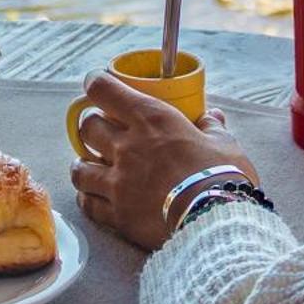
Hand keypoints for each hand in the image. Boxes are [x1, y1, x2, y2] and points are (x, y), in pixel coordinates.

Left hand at [69, 70, 260, 251]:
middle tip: (101, 131)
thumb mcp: (224, 143)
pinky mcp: (117, 215)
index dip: (96, 83)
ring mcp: (118, 182)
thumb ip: (212, 128)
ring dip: (83, 164)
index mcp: (152, 119)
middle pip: (88, 127)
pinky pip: (88, 204)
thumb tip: (212, 117)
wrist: (215, 221)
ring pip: (79, 168)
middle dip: (92, 126)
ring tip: (90, 166)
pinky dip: (88, 199)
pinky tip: (94, 198)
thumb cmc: (221, 176)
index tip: (96, 83)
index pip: (104, 90)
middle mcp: (127, 147)